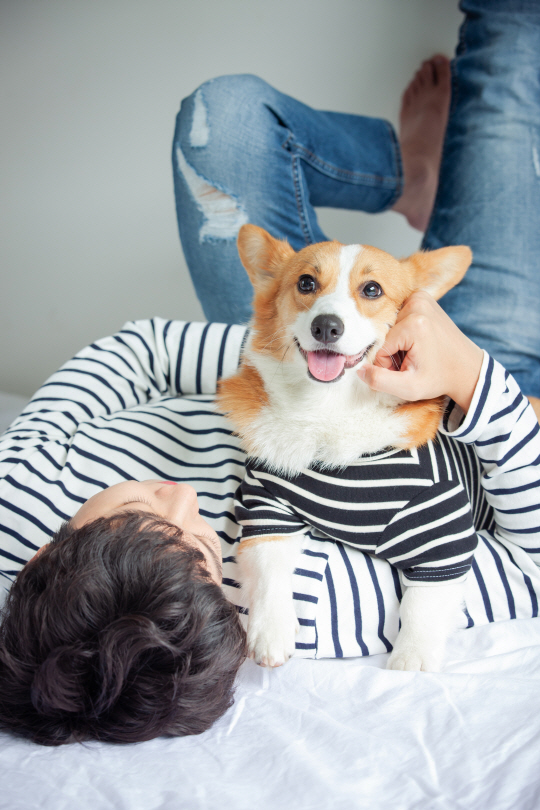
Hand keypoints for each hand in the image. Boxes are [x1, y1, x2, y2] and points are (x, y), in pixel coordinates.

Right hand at [357, 291, 483, 412]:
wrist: (466, 368)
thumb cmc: (439, 378)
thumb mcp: (409, 387)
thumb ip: (379, 381)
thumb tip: (359, 370)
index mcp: (414, 324)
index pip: (381, 348)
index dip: (389, 364)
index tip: (407, 370)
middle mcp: (417, 304)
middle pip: (384, 334)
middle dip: (393, 352)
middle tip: (414, 361)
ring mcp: (420, 298)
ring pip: (389, 326)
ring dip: (398, 342)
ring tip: (418, 351)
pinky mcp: (421, 297)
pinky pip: (398, 316)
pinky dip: (403, 330)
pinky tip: (419, 340)